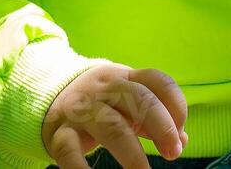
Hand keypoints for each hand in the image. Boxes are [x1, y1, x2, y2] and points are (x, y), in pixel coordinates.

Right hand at [42, 63, 188, 168]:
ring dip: (132, 153)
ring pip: (111, 126)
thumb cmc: (101, 103)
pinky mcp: (60, 132)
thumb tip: (182, 140)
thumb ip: (154, 119)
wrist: (48, 95)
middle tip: (173, 152)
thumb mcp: (127, 102)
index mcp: (125, 77)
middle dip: (161, 126)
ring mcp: (82, 109)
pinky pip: (70, 151)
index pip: (157, 81)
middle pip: (139, 99)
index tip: (180, 134)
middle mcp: (105, 89)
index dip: (176, 105)